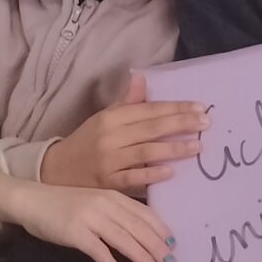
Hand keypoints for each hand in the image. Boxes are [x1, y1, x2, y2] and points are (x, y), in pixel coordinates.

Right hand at [0, 174, 173, 261]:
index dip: (161, 230)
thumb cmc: (65, 203)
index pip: (144, 214)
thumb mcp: (96, 201)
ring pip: (124, 239)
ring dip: (142, 256)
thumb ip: (117, 213)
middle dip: (157, 246)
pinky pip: (99, 251)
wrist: (32, 200)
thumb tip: (142, 233)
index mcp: (113, 197)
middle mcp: (106, 205)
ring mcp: (91, 218)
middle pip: (138, 228)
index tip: (174, 244)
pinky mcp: (75, 233)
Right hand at [39, 75, 207, 192]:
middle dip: (181, 124)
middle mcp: (110, 137)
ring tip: (197, 146)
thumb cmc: (86, 143)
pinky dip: (152, 174)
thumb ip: (126, 101)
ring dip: (174, 149)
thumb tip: (141, 78)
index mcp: (111, 118)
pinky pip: (133, 178)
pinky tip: (171, 171)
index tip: (200, 107)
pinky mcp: (108, 183)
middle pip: (151, 128)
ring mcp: (109, 161)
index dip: (175, 108)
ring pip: (146, 152)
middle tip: (206, 123)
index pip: (148, 110)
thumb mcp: (103, 118)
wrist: (55, 171)